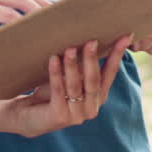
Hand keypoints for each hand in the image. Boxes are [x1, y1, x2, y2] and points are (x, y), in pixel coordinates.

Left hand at [4, 35, 130, 137]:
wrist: (27, 116)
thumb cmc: (50, 92)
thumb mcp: (70, 77)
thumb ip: (81, 64)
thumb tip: (88, 35)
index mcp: (98, 97)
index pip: (110, 73)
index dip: (117, 55)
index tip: (125, 37)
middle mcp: (91, 108)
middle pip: (94, 80)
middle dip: (92, 59)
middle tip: (91, 41)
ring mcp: (76, 115)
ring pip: (76, 86)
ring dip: (72, 65)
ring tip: (69, 49)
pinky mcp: (59, 117)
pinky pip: (58, 91)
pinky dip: (56, 74)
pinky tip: (53, 59)